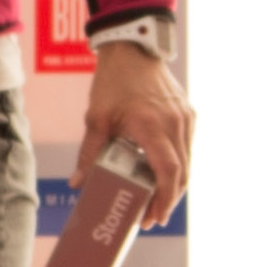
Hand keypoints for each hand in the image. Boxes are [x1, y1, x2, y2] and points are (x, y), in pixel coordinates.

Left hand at [83, 42, 192, 217]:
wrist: (133, 49)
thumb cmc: (114, 82)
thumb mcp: (97, 119)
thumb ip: (89, 153)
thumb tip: (78, 183)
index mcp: (152, 126)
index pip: (168, 171)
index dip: (164, 199)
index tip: (154, 217)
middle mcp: (175, 124)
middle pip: (182, 173)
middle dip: (169, 200)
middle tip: (151, 217)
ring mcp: (185, 118)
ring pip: (187, 162)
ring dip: (175, 184)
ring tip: (155, 201)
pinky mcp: (187, 114)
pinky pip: (186, 148)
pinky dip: (177, 166)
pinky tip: (161, 175)